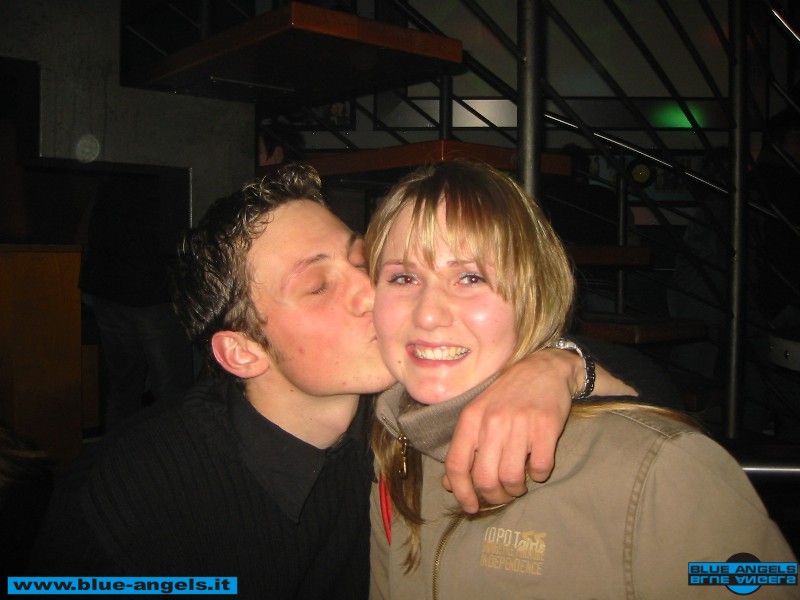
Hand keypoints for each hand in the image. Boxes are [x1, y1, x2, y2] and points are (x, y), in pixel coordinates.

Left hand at [443, 348, 578, 512]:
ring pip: (511, 478)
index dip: (461, 492)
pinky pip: (540, 468)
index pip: (456, 465)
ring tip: (519, 484)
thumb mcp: (478, 414)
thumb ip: (464, 447)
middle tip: (502, 495)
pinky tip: (537, 468)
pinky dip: (539, 476)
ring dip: (516, 489)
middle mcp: (492, 421)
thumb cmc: (508, 394)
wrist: (544, 368)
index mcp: (470, 418)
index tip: (470, 507)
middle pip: (485, 478)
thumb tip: (450, 484)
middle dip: (494, 496)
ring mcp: (519, 424)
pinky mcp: (546, 427)